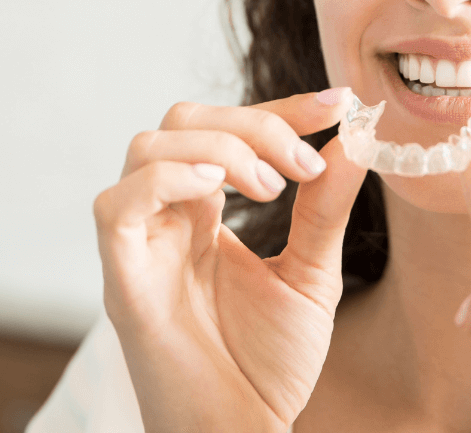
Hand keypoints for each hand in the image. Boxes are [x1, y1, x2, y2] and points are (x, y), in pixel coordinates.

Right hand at [93, 88, 367, 431]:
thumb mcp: (312, 274)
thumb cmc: (268, 366)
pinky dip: (167, 179)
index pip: (227, 130)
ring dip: (219, 148)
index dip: (279, 108)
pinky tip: (218, 192)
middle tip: (303, 164)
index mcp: (205, 213)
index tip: (337, 104)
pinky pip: (117, 203)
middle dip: (253, 123)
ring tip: (271, 188)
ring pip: (148, 146)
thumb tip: (354, 140)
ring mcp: (140, 244)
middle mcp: (165, 219)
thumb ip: (324, 208)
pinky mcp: (121, 278)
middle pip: (183, 122)